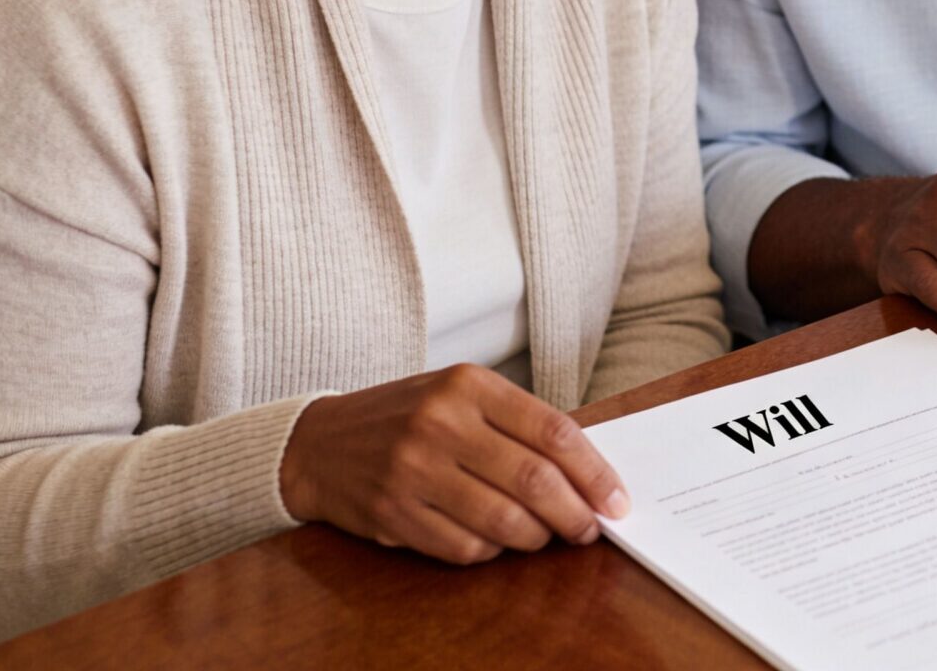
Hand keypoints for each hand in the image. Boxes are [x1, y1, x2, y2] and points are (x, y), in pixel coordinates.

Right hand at [279, 363, 628, 563]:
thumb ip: (517, 424)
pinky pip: (465, 547)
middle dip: (575, 514)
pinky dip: (491, 550)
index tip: (617, 500)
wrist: (319, 442)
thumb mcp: (459, 395)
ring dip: (536, 537)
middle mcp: (441, 423)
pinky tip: (494, 539)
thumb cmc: (407, 417)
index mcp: (468, 385)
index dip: (594, 472)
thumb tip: (588, 472)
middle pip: (534, 480)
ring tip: (543, 536)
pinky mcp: (394, 512)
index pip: (553, 430)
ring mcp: (413, 469)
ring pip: (503, 520)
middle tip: (590, 528)